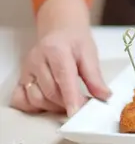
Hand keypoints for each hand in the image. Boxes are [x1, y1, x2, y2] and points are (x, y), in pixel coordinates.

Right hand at [10, 0, 110, 116]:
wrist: (59, 30)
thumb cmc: (75, 41)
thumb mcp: (89, 54)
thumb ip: (95, 77)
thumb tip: (104, 96)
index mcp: (56, 50)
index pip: (63, 78)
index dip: (70, 97)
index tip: (76, 112)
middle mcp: (37, 60)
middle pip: (50, 91)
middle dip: (68, 103)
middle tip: (83, 106)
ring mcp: (27, 69)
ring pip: (36, 98)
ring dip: (54, 107)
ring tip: (69, 103)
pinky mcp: (21, 77)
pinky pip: (20, 99)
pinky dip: (34, 106)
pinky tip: (49, 103)